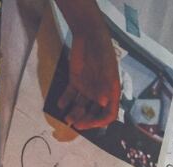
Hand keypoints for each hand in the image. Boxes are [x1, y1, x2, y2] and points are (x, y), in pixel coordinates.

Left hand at [57, 6, 119, 128]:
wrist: (89, 36)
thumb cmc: (102, 51)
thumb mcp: (106, 68)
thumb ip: (105, 85)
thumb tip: (102, 103)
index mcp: (111, 92)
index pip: (109, 114)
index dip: (100, 121)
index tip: (89, 124)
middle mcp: (100, 93)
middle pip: (94, 113)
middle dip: (85, 120)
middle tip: (75, 124)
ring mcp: (88, 87)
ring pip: (81, 106)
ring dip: (75, 113)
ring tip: (66, 118)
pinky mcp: (76, 81)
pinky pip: (70, 94)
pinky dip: (65, 100)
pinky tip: (61, 105)